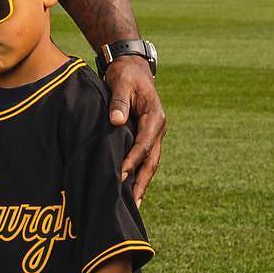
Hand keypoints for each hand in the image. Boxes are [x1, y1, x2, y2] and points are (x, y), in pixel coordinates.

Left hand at [106, 58, 164, 202]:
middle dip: (142, 182)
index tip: (121, 175)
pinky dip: (137, 174)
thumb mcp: (121, 83)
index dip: (133, 160)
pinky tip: (128, 188)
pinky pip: (143, 159)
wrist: (132, 67)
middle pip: (151, 161)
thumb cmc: (125, 74)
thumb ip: (119, 102)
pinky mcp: (145, 136)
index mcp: (155, 117)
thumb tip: (115, 122)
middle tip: (133, 204)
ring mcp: (153, 134)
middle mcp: (157, 129)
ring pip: (149, 163)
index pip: (144, 144)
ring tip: (132, 205)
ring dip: (141, 183)